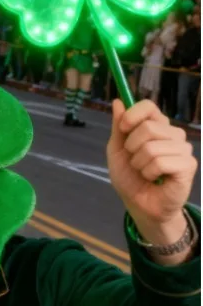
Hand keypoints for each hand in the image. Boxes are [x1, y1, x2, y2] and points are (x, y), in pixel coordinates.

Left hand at [107, 100, 196, 242]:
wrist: (138, 203)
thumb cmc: (129, 176)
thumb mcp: (117, 150)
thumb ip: (119, 127)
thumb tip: (117, 102)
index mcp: (156, 126)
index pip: (148, 106)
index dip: (132, 115)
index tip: (123, 129)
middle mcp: (172, 134)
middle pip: (148, 127)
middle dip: (131, 147)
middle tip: (134, 160)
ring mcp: (183, 149)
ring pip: (152, 147)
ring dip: (139, 163)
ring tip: (144, 171)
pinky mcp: (188, 165)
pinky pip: (160, 162)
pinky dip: (149, 172)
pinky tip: (154, 178)